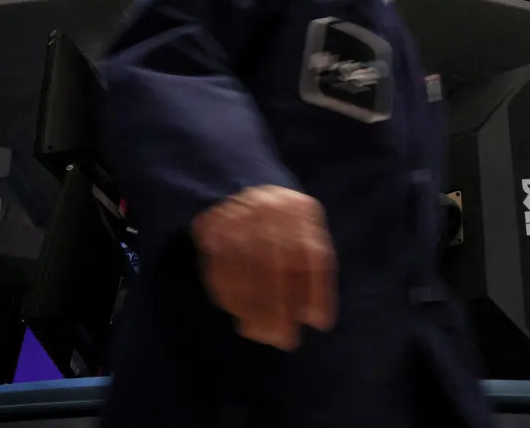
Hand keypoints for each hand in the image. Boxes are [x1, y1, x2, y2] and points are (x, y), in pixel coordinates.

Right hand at [191, 185, 336, 350]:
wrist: (235, 189)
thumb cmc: (279, 225)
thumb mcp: (304, 234)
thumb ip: (313, 270)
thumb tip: (316, 318)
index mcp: (300, 210)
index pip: (313, 254)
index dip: (318, 291)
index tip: (319, 322)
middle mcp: (269, 209)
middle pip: (277, 264)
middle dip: (282, 307)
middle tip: (285, 339)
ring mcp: (237, 216)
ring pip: (246, 269)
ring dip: (254, 308)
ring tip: (262, 334)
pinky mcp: (210, 227)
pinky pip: (220, 268)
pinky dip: (232, 298)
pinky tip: (241, 315)